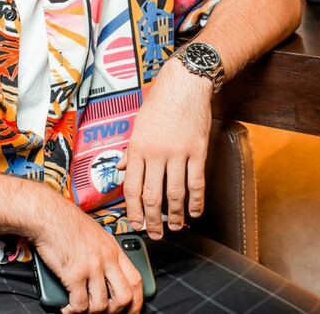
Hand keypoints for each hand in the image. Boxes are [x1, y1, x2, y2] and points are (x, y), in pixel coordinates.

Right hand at [32, 196, 142, 313]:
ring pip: (100, 305)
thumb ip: (104, 255)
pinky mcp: (74, 274)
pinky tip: (66, 306)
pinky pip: (79, 304)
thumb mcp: (96, 235)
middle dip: (114, 311)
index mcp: (114, 249)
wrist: (48, 215)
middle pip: (123, 297)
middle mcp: (107, 259)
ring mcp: (92, 267)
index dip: (136, 302)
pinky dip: (72, 311)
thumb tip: (105, 278)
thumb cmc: (67, 223)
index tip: (131, 311)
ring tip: (79, 308)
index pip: (136, 281)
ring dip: (89, 312)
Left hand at [119, 59, 211, 239]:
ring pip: (175, 193)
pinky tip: (196, 212)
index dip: (133, 210)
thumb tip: (122, 168)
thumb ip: (131, 150)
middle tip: (154, 234)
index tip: (135, 224)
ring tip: (177, 227)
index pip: (132, 187)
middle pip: (152, 196)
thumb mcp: (138, 125)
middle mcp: (156, 153)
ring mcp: (178, 153)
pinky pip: (197, 182)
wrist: (185, 84)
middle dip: (153, 220)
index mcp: (138, 148)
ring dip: (176, 215)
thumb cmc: (160, 102)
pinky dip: (197, 201)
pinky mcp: (198, 151)